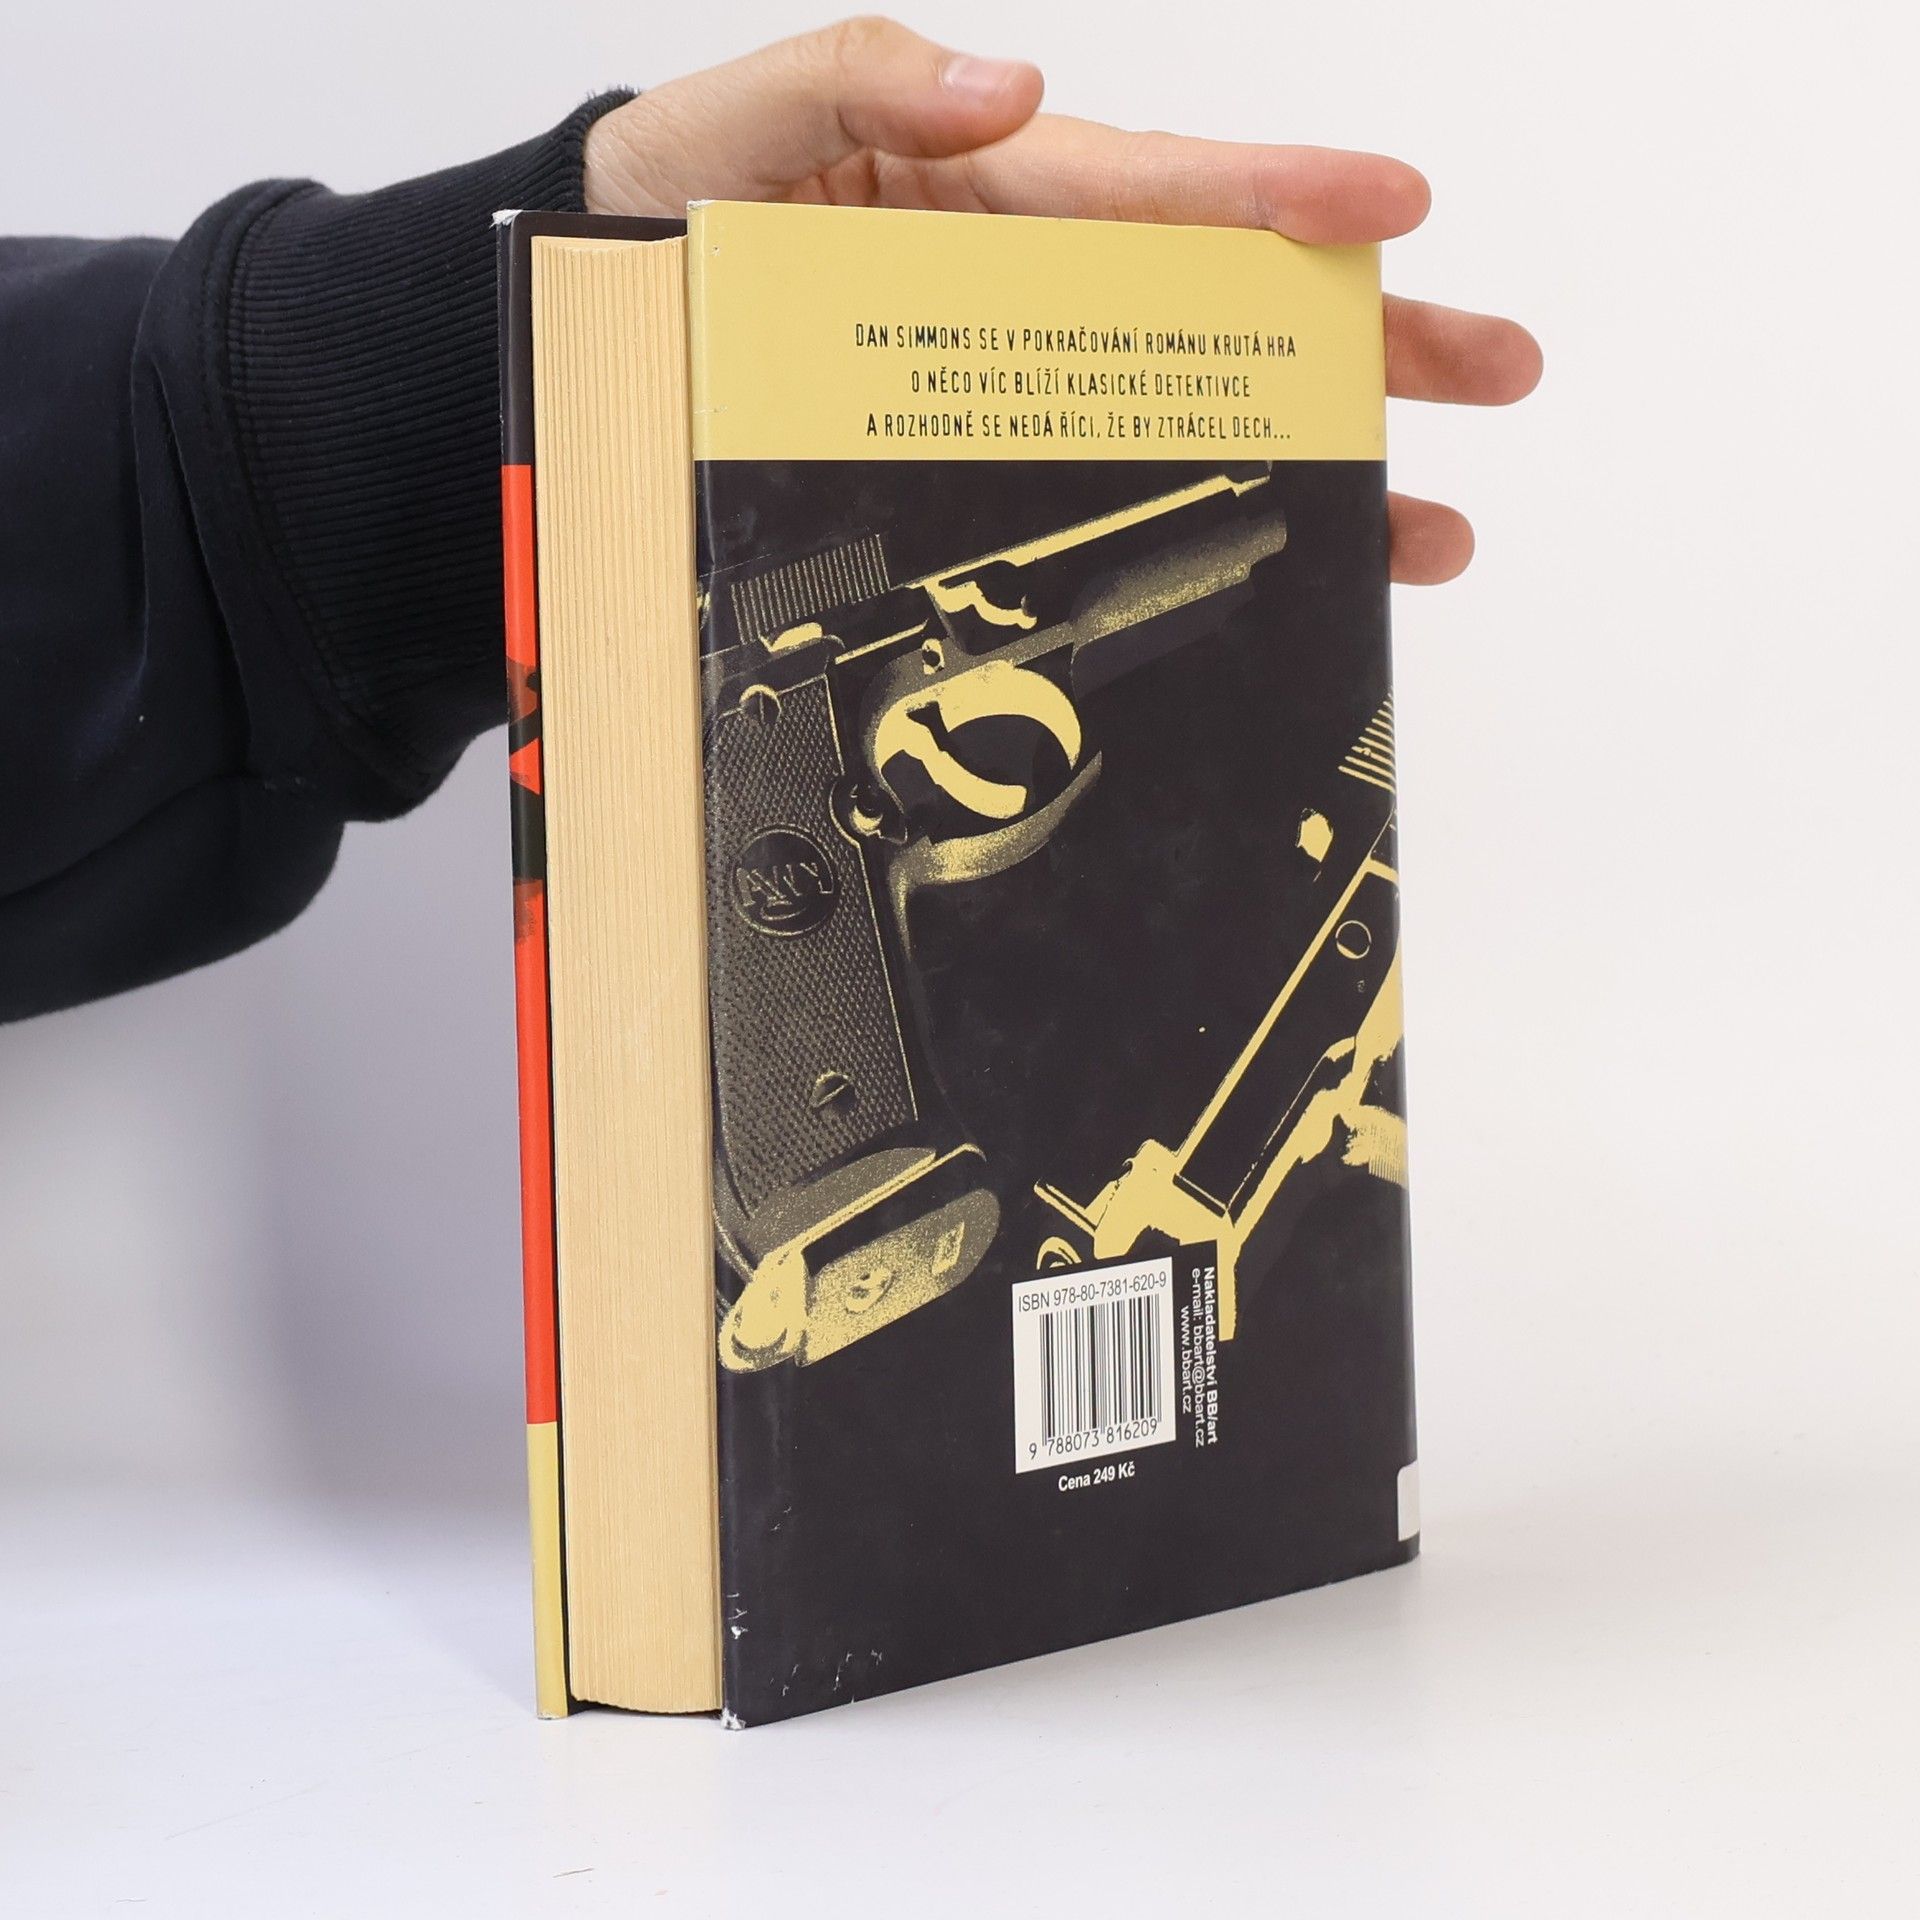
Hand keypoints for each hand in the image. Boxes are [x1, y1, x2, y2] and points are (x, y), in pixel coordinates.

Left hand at [584, 17, 1540, 584]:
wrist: (594, 337)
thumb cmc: (655, 212)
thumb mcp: (726, 124)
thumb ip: (850, 80)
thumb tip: (1005, 91)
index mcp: (984, 192)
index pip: (1149, 186)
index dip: (1272, 193)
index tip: (1388, 207)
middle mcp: (1028, 286)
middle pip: (1221, 309)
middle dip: (1365, 336)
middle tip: (1493, 365)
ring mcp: (1019, 381)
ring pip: (1197, 416)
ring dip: (1323, 467)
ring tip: (1431, 526)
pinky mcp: (990, 465)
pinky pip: (1118, 494)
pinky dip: (1210, 532)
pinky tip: (1291, 577)